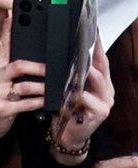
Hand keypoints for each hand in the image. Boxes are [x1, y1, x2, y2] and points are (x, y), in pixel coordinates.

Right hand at [0, 11, 45, 147]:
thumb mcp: (2, 85)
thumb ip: (14, 72)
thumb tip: (36, 61)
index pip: (2, 47)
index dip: (7, 31)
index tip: (11, 14)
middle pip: (18, 65)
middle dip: (38, 67)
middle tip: (51, 69)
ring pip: (25, 86)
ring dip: (42, 88)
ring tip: (53, 89)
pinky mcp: (2, 109)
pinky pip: (26, 103)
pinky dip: (39, 102)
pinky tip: (46, 102)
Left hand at [50, 35, 114, 156]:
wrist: (68, 137)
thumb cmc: (67, 112)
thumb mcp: (69, 91)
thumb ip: (70, 76)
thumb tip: (61, 56)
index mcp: (101, 83)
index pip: (100, 60)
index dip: (96, 46)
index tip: (91, 30)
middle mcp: (107, 90)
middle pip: (101, 67)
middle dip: (91, 54)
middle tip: (81, 42)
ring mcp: (106, 101)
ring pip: (95, 80)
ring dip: (83, 71)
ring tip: (74, 61)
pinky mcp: (100, 113)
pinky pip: (86, 98)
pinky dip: (76, 93)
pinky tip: (67, 88)